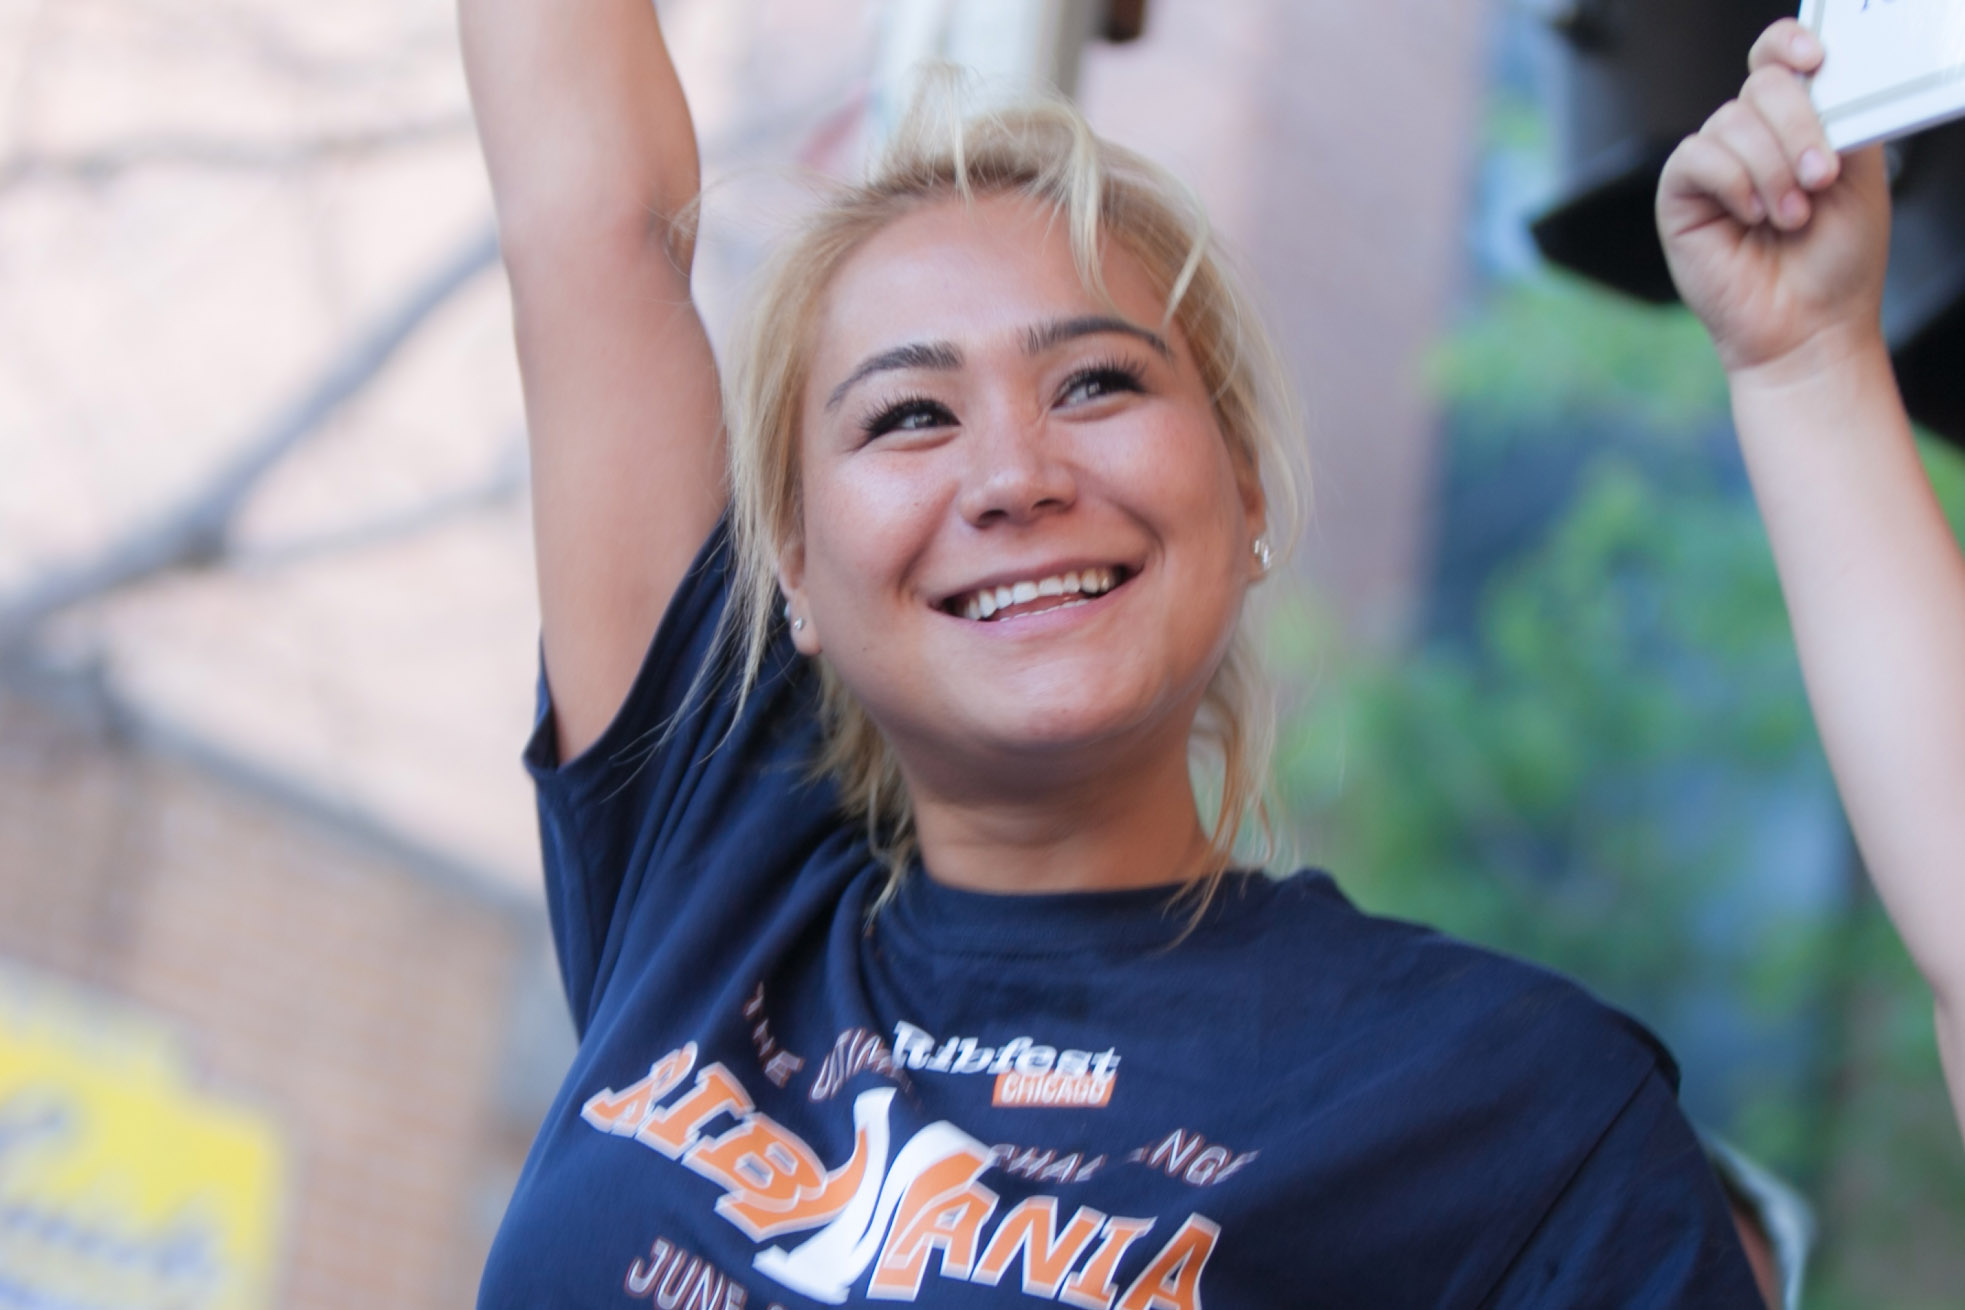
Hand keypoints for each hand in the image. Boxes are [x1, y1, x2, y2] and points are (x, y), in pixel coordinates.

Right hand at [1656, 19, 1891, 380]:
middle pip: (1762, 84)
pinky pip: (1698, 157)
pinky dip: (1733, 182)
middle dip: (1799, 127)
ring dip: (1772, 170)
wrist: (1808, 326)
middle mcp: (1752, 141)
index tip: (1816, 61)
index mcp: (1795, 126)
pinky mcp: (1679, 196)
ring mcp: (1714, 167)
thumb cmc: (1837, 263)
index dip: (1789, 45)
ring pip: (1732, 122)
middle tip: (1821, 178)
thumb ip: (1840, 118)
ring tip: (1790, 217)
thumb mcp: (1861, 174)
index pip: (1777, 57)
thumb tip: (1815, 81)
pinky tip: (1750, 217)